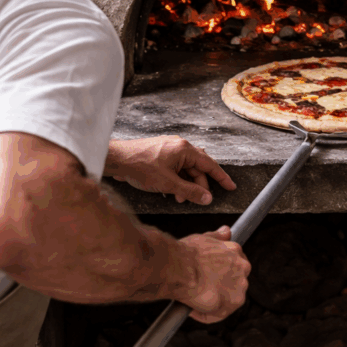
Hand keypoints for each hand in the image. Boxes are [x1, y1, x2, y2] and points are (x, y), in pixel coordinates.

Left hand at [105, 135, 236, 204]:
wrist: (116, 159)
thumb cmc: (139, 167)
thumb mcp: (168, 184)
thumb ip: (190, 192)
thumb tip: (207, 198)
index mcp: (184, 149)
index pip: (209, 164)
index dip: (221, 178)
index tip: (230, 187)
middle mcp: (179, 146)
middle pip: (197, 168)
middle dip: (198, 186)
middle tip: (198, 200)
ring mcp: (169, 148)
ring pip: (185, 169)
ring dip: (185, 184)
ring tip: (179, 198)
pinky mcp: (160, 153)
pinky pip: (176, 167)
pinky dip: (177, 179)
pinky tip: (171, 190)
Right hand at [176, 225, 250, 322]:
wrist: (178, 267)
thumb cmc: (186, 254)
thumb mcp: (204, 238)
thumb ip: (218, 237)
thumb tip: (226, 231)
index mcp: (236, 251)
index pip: (234, 265)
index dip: (220, 273)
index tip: (208, 276)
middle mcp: (242, 268)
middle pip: (233, 283)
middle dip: (218, 287)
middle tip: (199, 288)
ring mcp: (239, 287)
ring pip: (227, 300)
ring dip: (212, 302)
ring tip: (193, 300)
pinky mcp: (230, 304)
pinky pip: (216, 315)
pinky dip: (203, 315)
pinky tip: (191, 309)